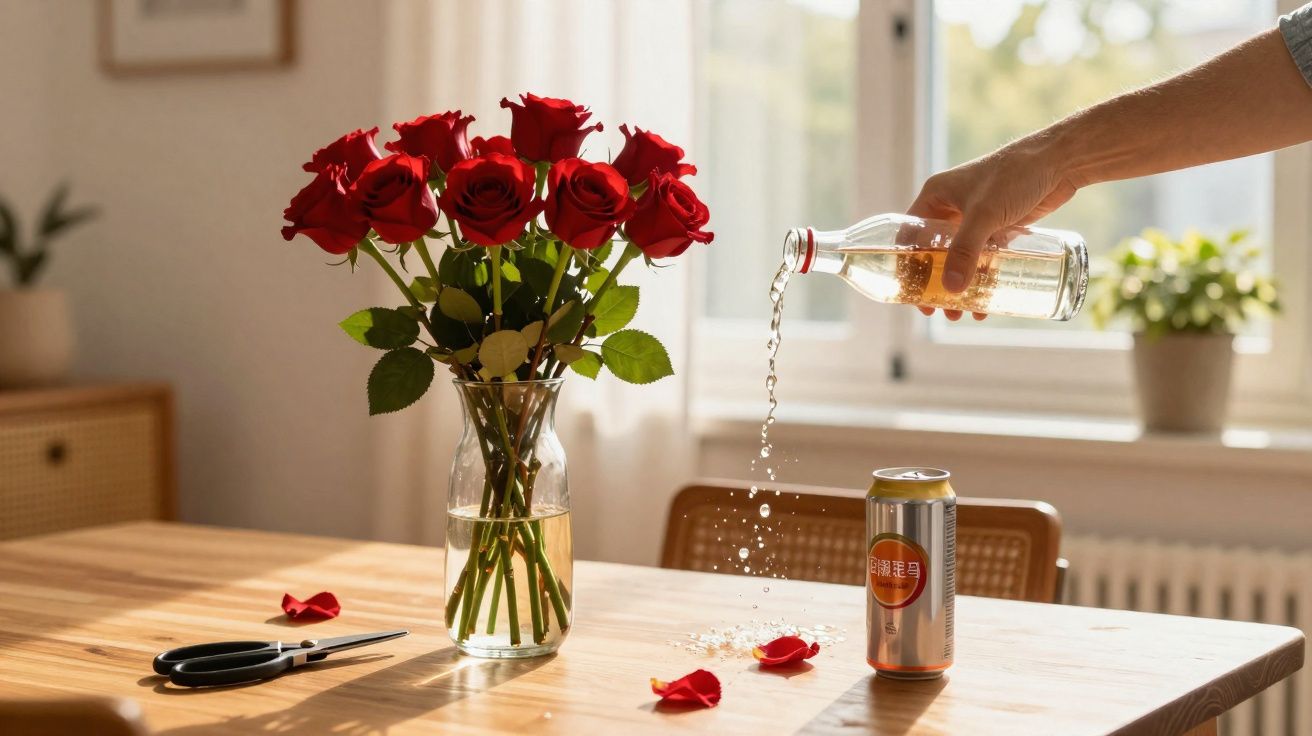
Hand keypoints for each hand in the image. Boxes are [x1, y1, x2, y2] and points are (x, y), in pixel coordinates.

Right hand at [907, 135, 1079, 317]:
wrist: (1059, 161)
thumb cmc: (1014, 177)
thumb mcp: (984, 214)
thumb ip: (965, 251)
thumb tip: (951, 290)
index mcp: (935, 197)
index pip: (910, 236)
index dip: (908, 267)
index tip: (914, 293)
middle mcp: (951, 207)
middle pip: (934, 253)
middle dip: (938, 284)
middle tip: (941, 310)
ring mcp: (976, 217)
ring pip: (961, 258)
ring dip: (962, 285)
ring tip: (968, 311)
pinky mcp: (999, 225)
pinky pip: (984, 257)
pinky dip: (984, 277)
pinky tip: (989, 298)